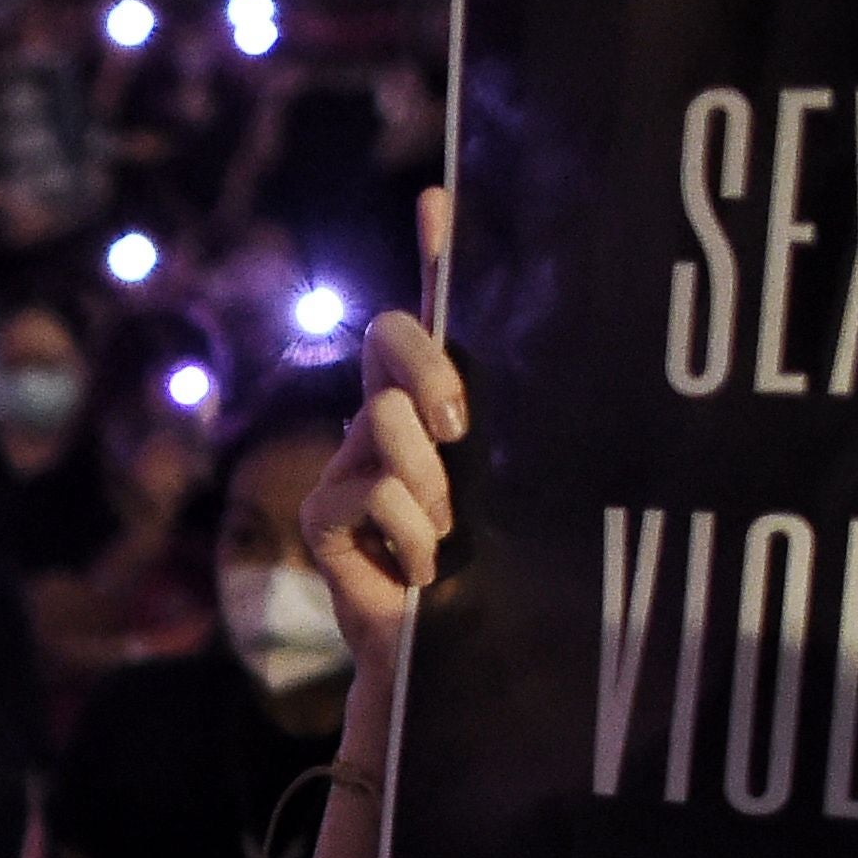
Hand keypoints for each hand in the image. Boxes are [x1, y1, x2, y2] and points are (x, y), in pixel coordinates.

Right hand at [295, 187, 469, 684]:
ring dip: (431, 484)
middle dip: (430, 371)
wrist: (448, 656)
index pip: (434, 316)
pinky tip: (421, 568)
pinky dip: (408, 533)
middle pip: (390, 339)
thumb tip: (535, 374)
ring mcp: (348, 463)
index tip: (442, 201)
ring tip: (449, 535)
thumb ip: (504, 435)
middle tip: (458, 430)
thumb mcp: (514, 489)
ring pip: (384, 421)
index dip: (436, 253)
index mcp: (438, 405)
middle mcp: (386, 419)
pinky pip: (366, 490)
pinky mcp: (323, 514)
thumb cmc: (496, 570)